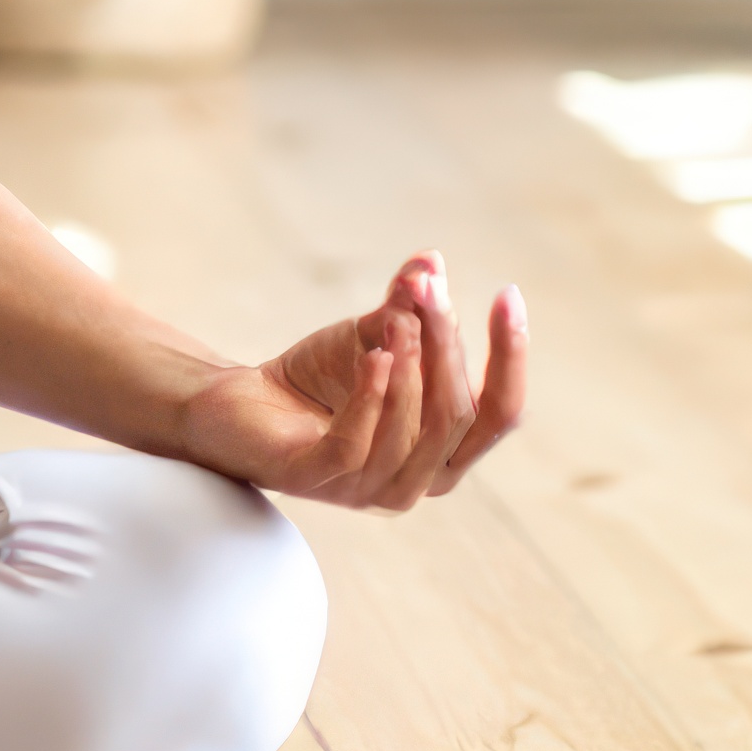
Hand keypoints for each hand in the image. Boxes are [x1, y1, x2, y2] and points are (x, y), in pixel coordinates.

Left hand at [175, 248, 526, 510]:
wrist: (240, 404)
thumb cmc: (319, 379)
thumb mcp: (371, 336)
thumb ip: (406, 308)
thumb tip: (431, 260)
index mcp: (445, 453)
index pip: (501, 413)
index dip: (511, 357)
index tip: (508, 294)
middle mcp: (419, 481)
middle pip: (457, 414)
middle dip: (448, 345)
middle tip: (428, 290)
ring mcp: (368, 490)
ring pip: (414, 431)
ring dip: (411, 365)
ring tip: (396, 317)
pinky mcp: (315, 481)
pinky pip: (355, 446)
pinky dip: (371, 398)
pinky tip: (373, 356)